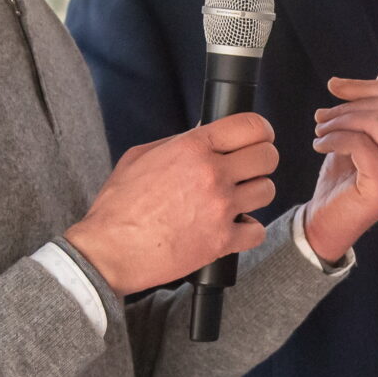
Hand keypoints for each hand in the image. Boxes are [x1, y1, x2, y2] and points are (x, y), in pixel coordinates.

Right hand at [65, 113, 277, 295]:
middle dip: (260, 161)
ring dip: (253, 195)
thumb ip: (178, 142)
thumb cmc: (118, 206)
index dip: (261, 130)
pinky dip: (248, 231)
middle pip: (268, 156)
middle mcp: (211, 173)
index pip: (251, 125)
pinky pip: (258, 230)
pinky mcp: (223, 241)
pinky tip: (232, 228)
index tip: (260, 137)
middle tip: (247, 170)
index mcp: (192, 148)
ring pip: (266, 191)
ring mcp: (220, 208)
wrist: (110, 250)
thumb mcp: (140, 157)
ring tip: (234, 200)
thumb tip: (206, 132)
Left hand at [300, 49, 377, 263]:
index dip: (363, 86)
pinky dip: (333, 139)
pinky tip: (320, 146)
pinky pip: (360, 143)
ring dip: (338, 121)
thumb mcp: (367, 128)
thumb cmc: (349, 173)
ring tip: (320, 131)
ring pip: (374, 121)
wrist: (331, 219)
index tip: (334, 88)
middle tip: (321, 117)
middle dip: (347, 105)